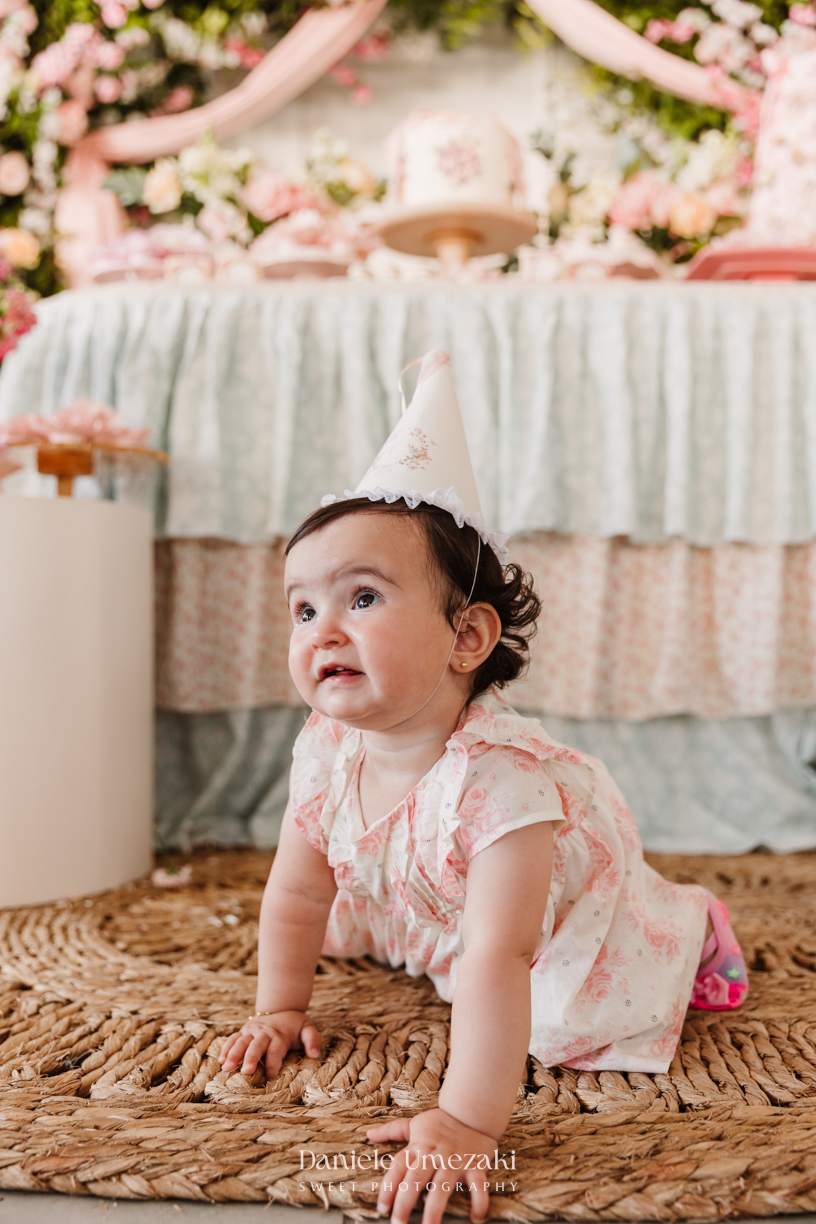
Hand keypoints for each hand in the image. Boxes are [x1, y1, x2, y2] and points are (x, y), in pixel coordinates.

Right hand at [218, 1010, 319, 1079]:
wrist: (283, 1007)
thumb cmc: (296, 1025)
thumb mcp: (308, 1028)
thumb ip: (313, 1040)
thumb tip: (315, 1055)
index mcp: (279, 1035)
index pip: (275, 1051)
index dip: (273, 1065)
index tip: (271, 1079)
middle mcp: (264, 1032)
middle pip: (256, 1046)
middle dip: (250, 1058)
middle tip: (246, 1071)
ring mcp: (252, 1030)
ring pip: (241, 1041)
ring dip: (233, 1054)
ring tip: (226, 1068)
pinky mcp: (244, 1030)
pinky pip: (233, 1038)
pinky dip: (226, 1048)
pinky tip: (221, 1060)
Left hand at [367, 1108, 498, 1223]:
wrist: (472, 1109)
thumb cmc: (442, 1121)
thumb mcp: (415, 1124)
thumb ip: (392, 1131)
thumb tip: (369, 1134)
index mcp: (419, 1146)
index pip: (398, 1168)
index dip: (388, 1188)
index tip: (382, 1209)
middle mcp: (435, 1155)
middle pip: (416, 1179)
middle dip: (405, 1202)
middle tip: (398, 1223)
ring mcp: (455, 1161)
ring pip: (442, 1187)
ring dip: (435, 1209)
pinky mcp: (476, 1165)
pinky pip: (478, 1185)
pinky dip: (479, 1202)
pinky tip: (476, 1218)